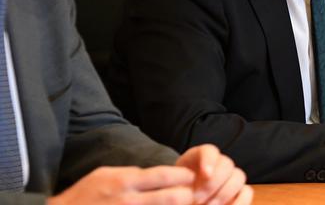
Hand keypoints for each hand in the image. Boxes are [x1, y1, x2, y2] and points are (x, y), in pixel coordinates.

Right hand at [48, 166, 194, 204]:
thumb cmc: (82, 197)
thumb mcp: (105, 175)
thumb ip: (132, 174)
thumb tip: (157, 175)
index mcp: (125, 182)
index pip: (166, 175)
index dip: (184, 177)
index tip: (191, 178)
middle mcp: (129, 202)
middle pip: (174, 198)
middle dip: (186, 197)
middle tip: (190, 196)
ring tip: (180, 204)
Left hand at [176, 145, 252, 204]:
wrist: (182, 198)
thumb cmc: (177, 194)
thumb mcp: (173, 187)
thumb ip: (179, 185)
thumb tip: (190, 187)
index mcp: (201, 157)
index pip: (209, 151)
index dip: (209, 160)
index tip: (205, 174)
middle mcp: (219, 163)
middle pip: (226, 163)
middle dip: (213, 183)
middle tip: (198, 199)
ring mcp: (231, 177)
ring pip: (239, 176)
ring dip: (224, 193)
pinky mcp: (239, 192)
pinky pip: (247, 192)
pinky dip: (239, 201)